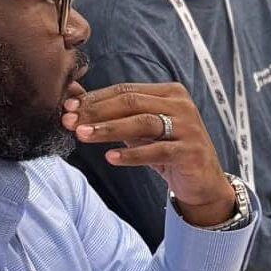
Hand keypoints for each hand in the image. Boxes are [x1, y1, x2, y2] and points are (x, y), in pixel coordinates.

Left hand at [68, 83, 236, 225]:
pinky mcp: (190, 152)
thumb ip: (114, 113)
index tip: (67, 108)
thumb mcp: (141, 129)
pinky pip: (157, 151)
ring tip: (82, 135)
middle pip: (132, 102)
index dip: (95, 98)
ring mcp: (189, 128)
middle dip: (97, 111)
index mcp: (170, 93)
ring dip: (109, 129)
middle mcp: (182, 106)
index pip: (125, 90)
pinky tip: (111, 158)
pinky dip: (132, 154)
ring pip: (143, 123)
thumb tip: (72, 99)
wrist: (202, 181)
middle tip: (69, 121)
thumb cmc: (167, 150)